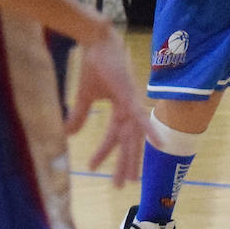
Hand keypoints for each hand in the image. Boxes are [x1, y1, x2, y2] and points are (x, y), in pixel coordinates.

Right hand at [65, 28, 150, 188]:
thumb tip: (70, 134)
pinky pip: (142, 117)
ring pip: (134, 136)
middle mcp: (130, 109)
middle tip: (122, 186)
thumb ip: (80, 115)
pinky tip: (159, 144)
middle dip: (125, 163)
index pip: (114, 137)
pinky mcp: (131, 96)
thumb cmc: (94, 65)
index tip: (92, 167)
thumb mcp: (85, 96)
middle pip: (129, 142)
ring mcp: (133, 103)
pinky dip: (150, 130)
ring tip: (129, 178)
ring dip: (131, 157)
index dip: (105, 152)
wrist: (97, 42)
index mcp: (121, 109)